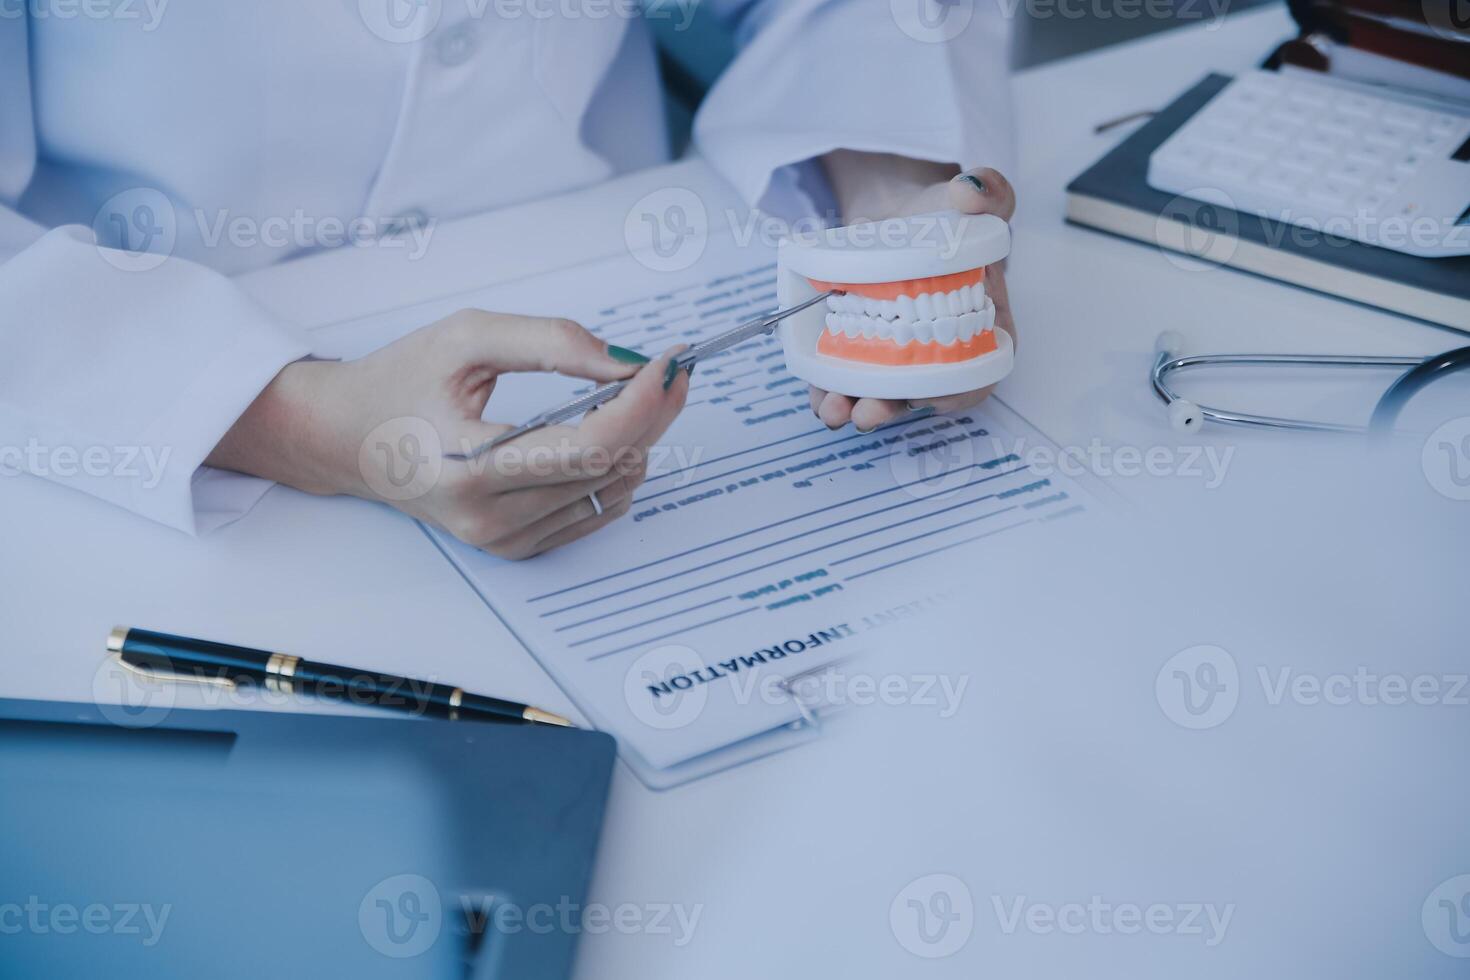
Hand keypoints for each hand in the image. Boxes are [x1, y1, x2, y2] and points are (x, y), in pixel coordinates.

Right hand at [208, 310, 688, 558]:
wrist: (347, 438)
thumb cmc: (400, 381)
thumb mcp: (466, 337)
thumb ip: (550, 341)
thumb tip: (624, 361)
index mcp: (470, 467)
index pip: (587, 445)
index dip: (641, 403)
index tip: (668, 364)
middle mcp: (489, 516)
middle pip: (608, 467)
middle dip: (652, 413)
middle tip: (671, 369)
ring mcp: (504, 539)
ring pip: (610, 490)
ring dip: (638, 440)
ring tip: (634, 394)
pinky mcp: (516, 547)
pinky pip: (595, 511)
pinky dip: (616, 470)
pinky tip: (609, 434)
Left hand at [811, 151, 1017, 431]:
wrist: (896, 215)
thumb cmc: (942, 216)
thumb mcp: (971, 200)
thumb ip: (988, 191)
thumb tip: (970, 190)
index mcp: (982, 327)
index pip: (977, 374)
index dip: (956, 393)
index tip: (930, 395)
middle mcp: (940, 352)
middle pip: (921, 394)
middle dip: (892, 408)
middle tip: (867, 410)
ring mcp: (899, 357)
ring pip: (881, 395)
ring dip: (855, 407)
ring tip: (832, 410)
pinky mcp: (863, 353)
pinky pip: (848, 382)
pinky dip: (830, 393)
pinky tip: (817, 396)